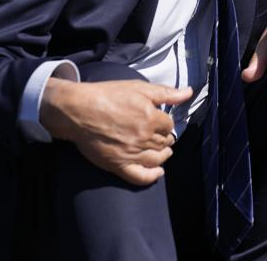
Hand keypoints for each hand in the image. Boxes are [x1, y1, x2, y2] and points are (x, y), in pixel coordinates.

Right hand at [40, 78, 192, 185]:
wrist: (77, 110)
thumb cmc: (107, 95)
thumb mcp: (139, 88)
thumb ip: (166, 93)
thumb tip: (188, 93)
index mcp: (150, 118)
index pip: (169, 125)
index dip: (166, 123)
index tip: (161, 121)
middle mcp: (143, 137)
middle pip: (164, 142)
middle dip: (165, 138)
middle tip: (162, 136)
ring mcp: (131, 153)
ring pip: (157, 159)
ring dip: (164, 155)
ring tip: (164, 151)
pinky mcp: (118, 165)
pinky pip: (140, 177)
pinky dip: (152, 176)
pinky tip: (158, 172)